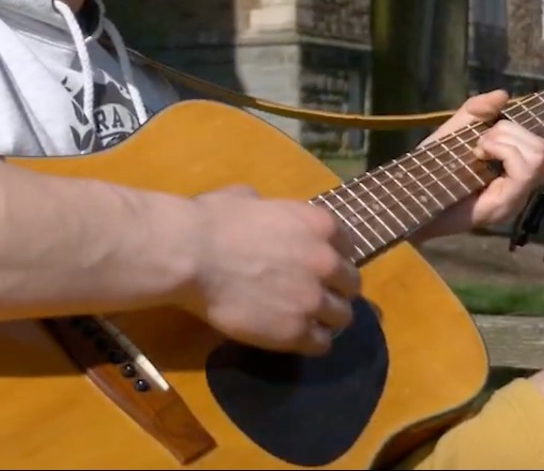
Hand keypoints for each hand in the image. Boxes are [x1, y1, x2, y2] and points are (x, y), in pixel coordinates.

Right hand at [182, 184, 360, 354]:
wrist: (192, 255)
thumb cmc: (213, 220)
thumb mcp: (247, 198)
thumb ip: (268, 209)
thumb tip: (260, 209)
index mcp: (319, 225)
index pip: (348, 246)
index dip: (332, 256)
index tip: (318, 265)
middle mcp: (327, 262)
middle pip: (351, 284)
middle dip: (334, 289)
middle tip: (311, 293)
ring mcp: (314, 299)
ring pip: (342, 317)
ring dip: (325, 317)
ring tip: (302, 318)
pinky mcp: (296, 332)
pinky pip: (321, 344)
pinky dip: (309, 340)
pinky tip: (291, 334)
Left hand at [414, 89, 543, 240]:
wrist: (408, 199)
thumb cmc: (430, 168)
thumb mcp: (454, 132)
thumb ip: (477, 112)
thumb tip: (504, 94)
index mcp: (513, 174)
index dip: (525, 131)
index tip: (489, 132)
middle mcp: (521, 190)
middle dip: (513, 132)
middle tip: (481, 142)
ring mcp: (515, 199)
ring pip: (541, 157)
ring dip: (507, 141)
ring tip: (480, 148)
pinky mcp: (503, 205)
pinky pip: (523, 171)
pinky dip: (503, 151)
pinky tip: (479, 153)